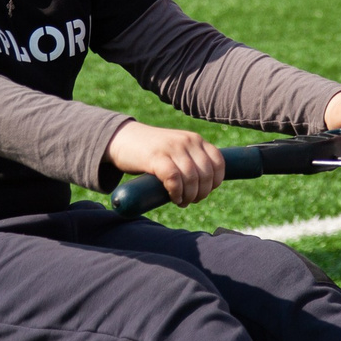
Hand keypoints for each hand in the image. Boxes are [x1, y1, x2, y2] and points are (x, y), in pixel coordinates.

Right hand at [106, 123, 224, 205]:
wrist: (122, 138)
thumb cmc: (151, 150)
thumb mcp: (176, 150)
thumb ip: (190, 162)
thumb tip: (205, 187)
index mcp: (194, 139)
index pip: (218, 162)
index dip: (216, 181)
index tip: (206, 191)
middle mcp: (187, 141)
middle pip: (206, 174)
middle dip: (201, 193)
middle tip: (191, 200)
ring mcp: (172, 148)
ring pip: (192, 178)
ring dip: (189, 196)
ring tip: (181, 201)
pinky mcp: (156, 157)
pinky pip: (174, 178)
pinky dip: (176, 192)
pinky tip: (173, 197)